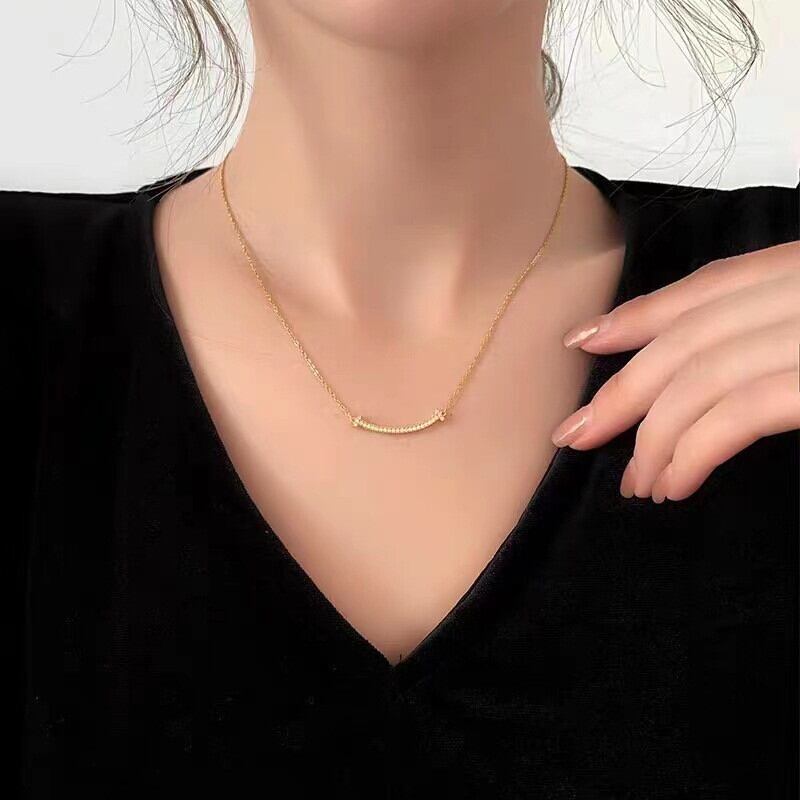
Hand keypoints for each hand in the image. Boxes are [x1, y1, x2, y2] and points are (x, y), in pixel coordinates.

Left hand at [549, 240, 799, 502]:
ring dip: (652, 440)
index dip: (638, 315)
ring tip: (635, 483)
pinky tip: (674, 486)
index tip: (582, 340)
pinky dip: (692, 455)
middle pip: (687, 337)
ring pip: (699, 378)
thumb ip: (774, 328)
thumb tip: (709, 368)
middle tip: (576, 435)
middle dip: (622, 392)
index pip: (710, 284)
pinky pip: (734, 417)